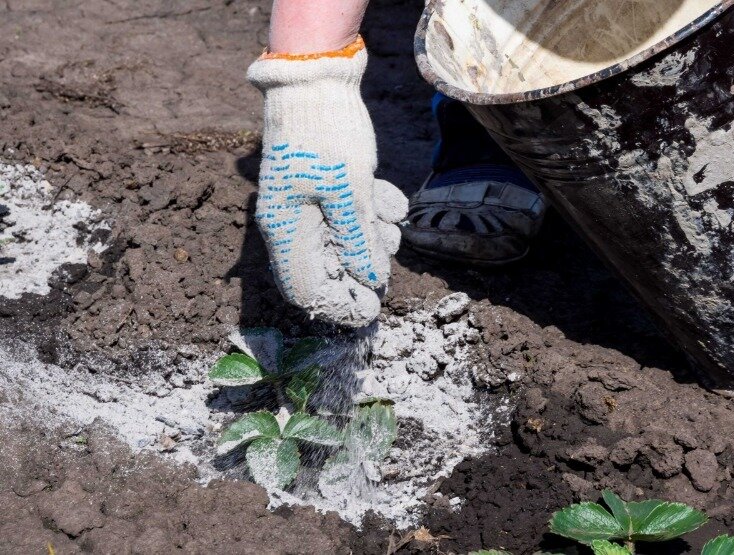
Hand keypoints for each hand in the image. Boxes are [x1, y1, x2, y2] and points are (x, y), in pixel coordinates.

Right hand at [247, 39, 406, 326]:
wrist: (316, 76)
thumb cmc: (326, 133)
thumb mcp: (349, 191)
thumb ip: (357, 241)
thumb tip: (370, 280)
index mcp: (285, 230)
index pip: (305, 290)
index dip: (338, 306)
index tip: (372, 309)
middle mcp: (291, 223)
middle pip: (328, 268)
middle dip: (362, 263)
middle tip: (385, 248)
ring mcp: (306, 204)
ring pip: (342, 241)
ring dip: (371, 235)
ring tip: (388, 216)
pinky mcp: (322, 187)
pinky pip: (347, 214)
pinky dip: (370, 209)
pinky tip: (386, 196)